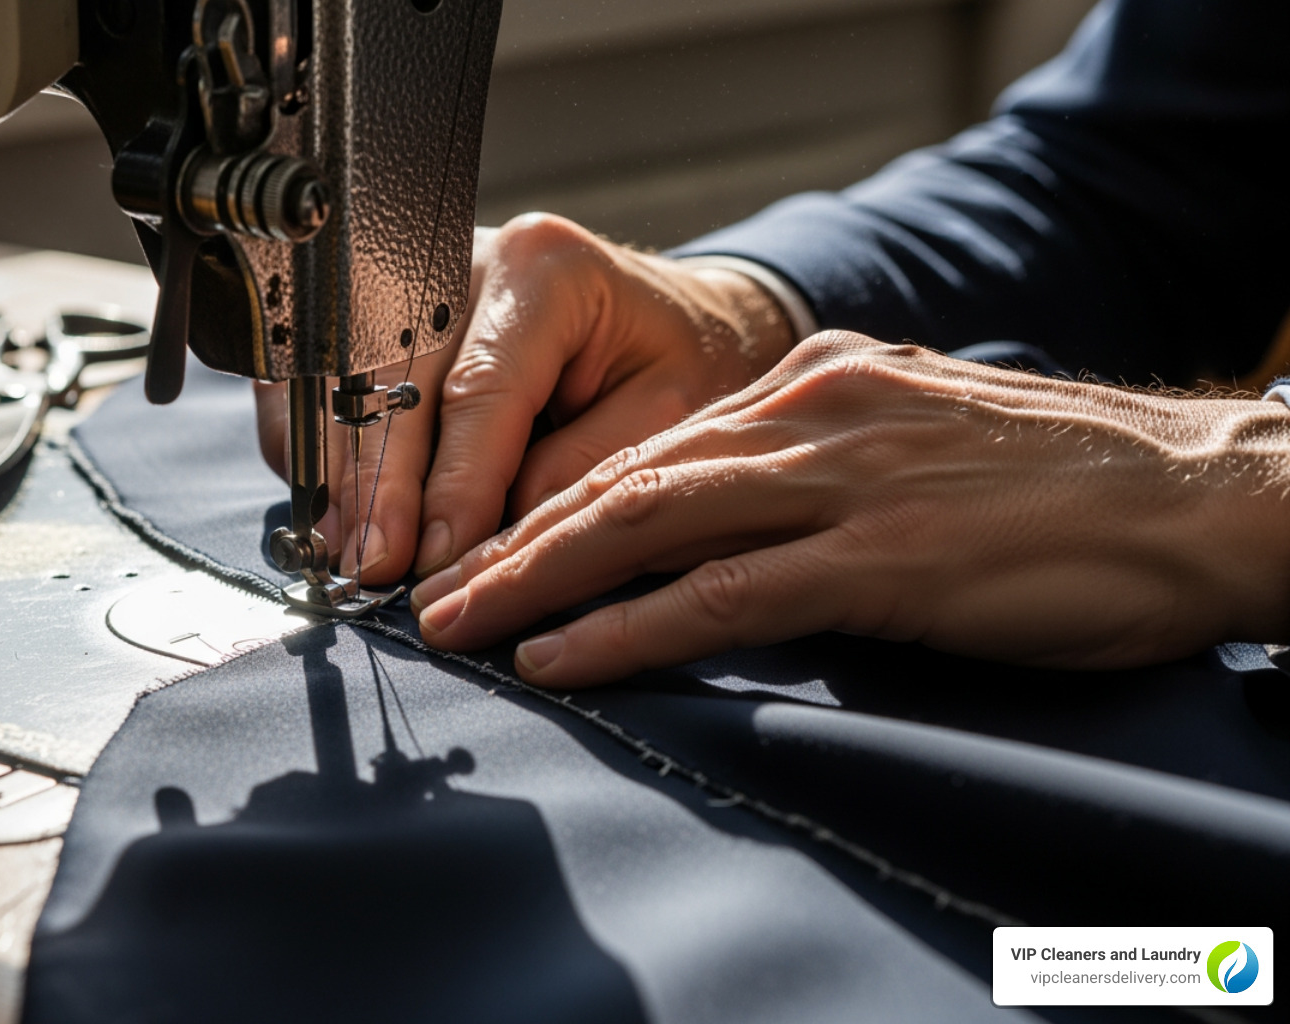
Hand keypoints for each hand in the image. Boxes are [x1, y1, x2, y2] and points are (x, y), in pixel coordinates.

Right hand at [255, 214, 793, 581]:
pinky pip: (331, 389)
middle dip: (376, 486)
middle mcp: (461, 260)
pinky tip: (339, 519)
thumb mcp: (669, 412)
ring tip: (343, 557)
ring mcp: (410, 284)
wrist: (668, 317)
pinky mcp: (382, 318)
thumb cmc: (677, 363)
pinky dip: (331, 458)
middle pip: (391, 384)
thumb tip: (486, 538)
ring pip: (344, 386)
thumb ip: (582, 468)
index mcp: (542, 269)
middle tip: (369, 570)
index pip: (479, 391)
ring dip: (341, 477)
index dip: (452, 485)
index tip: (435, 561)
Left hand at [410, 332, 1289, 685]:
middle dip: (516, 539)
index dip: (557, 503)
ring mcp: (841, 480)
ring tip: (462, 625)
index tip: (491, 549)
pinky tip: (562, 655)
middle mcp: (810, 414)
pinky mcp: (879, 556)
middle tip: (438, 591)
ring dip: (538, 580)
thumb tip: (738, 527)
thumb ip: (820, 472)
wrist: (1193, 494)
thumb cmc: (1059, 485)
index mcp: (816, 384)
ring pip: (647, 524)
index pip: (653, 446)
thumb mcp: (914, 447)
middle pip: (623, 477)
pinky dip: (626, 628)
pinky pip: (720, 594)